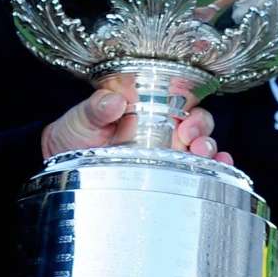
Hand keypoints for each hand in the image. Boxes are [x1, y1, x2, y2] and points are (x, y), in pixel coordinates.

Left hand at [42, 87, 230, 162]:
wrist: (59, 163)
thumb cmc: (74, 134)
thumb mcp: (82, 117)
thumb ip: (96, 107)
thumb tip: (114, 100)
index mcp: (148, 108)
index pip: (181, 100)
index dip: (190, 106)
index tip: (184, 119)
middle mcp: (163, 129)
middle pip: (199, 125)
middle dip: (204, 132)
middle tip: (193, 141)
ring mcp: (167, 155)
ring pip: (202, 149)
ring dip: (211, 151)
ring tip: (205, 157)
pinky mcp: (166, 177)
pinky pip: (197, 173)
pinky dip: (214, 172)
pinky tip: (218, 172)